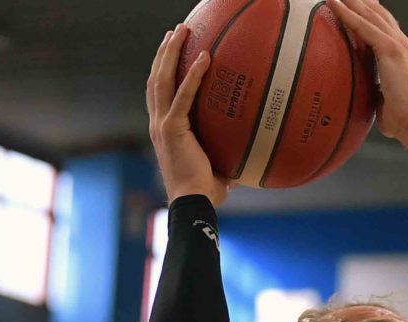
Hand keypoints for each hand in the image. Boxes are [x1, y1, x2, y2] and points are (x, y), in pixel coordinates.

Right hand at [147, 24, 231, 207]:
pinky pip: (183, 95)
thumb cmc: (206, 194)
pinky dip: (193, 75)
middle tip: (175, 31)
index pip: (159, 94)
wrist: (194, 205)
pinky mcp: (171, 128)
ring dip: (171, 52)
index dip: (163, 71)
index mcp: (164, 130)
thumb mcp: (219, 170)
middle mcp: (157, 124)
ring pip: (161, 80)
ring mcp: (162, 125)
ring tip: (181, 31)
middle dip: (164, 53)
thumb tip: (251, 161)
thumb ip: (229, 159)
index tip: (170, 52)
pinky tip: (205, 57)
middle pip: (156, 79)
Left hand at [326, 0, 407, 139]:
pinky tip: (335, 4)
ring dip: (351, 1)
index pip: (383, 23)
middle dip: (359, 1)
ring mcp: (397, 44)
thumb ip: (374, 84)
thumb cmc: (402, 115)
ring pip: (369, 14)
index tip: (355, 1)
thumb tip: (362, 90)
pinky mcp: (390, 50)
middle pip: (376, 12)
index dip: (369, 10)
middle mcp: (400, 43)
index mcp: (400, 52)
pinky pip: (364, 26)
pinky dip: (348, 14)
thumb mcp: (383, 93)